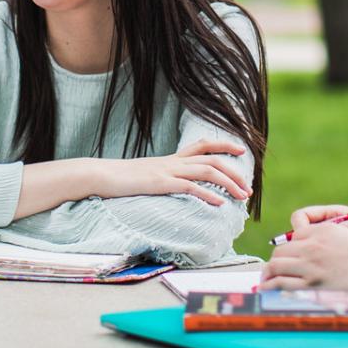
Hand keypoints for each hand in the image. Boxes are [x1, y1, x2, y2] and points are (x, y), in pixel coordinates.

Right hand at [94, 139, 251, 206]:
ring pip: (207, 171)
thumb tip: (173, 186)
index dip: (223, 145)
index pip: (202, 145)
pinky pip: (190, 186)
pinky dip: (208, 194)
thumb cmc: (120, 178)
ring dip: (228, 184)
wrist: (100, 175)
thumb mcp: (146, 175)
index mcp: (171, 159)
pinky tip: (219, 203)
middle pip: (212, 160)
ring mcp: (167, 171)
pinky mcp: (160, 183)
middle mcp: (173, 161)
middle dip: (234, 173)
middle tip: (248, 189)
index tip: (241, 150)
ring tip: (241, 197)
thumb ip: (162, 177)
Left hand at [262, 222, 347, 291]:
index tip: (287, 256)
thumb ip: (326, 241)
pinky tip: (270, 293)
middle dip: (276, 262)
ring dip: (269, 275)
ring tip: (267, 284)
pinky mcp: (313, 283)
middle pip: (281, 250)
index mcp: (323, 229)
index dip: (290, 247)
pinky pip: (282, 284)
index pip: (294, 232)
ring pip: (275, 265)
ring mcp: (311, 263)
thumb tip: (307, 250)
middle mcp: (313, 244)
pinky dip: (272, 288)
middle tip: (273, 272)